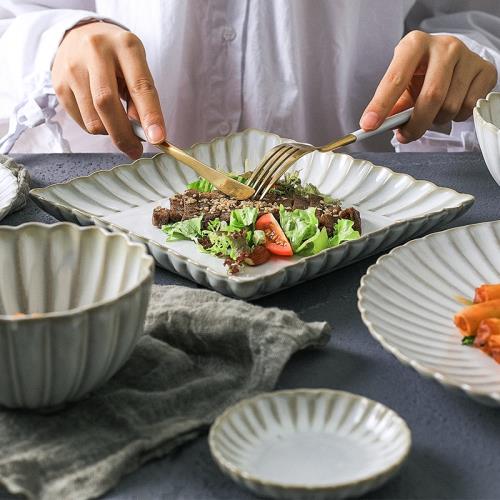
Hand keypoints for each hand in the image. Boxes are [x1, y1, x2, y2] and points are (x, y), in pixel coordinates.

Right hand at [52, 21, 165, 158]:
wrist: (79, 36)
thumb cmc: (118, 59)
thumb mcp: (137, 69)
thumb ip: (142, 99)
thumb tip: (141, 132)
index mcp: (125, 45)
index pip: (140, 86)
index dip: (150, 115)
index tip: (157, 139)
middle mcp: (96, 51)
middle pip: (107, 103)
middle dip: (124, 135)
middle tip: (135, 151)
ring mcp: (73, 67)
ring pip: (93, 119)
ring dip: (109, 132)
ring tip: (116, 121)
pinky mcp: (59, 84)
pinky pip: (81, 122)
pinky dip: (95, 127)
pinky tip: (99, 113)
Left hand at [360, 31, 497, 143]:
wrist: (452, 58)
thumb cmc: (421, 72)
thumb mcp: (402, 82)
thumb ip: (391, 104)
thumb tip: (377, 126)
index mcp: (415, 44)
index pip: (395, 78)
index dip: (381, 105)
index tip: (369, 126)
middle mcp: (443, 46)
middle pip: (430, 96)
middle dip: (415, 124)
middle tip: (405, 135)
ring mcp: (467, 57)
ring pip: (450, 106)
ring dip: (435, 121)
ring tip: (430, 114)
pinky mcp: (485, 70)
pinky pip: (468, 108)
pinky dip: (455, 117)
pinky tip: (450, 106)